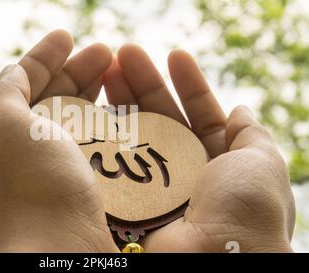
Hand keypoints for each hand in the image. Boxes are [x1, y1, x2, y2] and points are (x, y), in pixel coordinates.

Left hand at [0, 30, 117, 251]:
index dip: (38, 58)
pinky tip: (116, 110)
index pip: (10, 88)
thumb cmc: (32, 187)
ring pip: (67, 123)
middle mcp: (9, 160)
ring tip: (116, 70)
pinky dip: (99, 123)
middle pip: (42, 102)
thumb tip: (14, 71)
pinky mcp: (72, 190)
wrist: (64, 253)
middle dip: (72, 73)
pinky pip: (84, 146)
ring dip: (90, 94)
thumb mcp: (7, 124)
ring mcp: (43, 176)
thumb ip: (6, 89)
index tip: (67, 36)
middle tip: (104, 51)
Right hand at [103, 45, 294, 251]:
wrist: (213, 262)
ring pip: (133, 136)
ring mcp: (152, 187)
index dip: (189, 84)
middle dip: (144, 84)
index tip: (173, 55)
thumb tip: (240, 109)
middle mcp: (183, 174)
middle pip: (161, 120)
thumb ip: (251, 135)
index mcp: (217, 164)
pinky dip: (103, 136)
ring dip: (121, 100)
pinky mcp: (127, 200)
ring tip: (107, 68)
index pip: (201, 115)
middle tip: (123, 54)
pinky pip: (113, 162)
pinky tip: (94, 108)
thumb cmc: (246, 211)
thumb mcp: (263, 163)